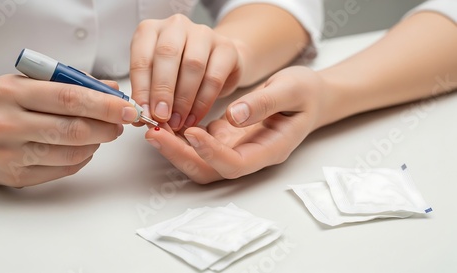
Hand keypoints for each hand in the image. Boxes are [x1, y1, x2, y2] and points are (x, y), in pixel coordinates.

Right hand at [0, 75, 137, 186]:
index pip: (71, 99)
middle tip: (120, 122)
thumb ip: (69, 84)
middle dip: (108, 126)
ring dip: (97, 143)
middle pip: (75, 129)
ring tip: (102, 132)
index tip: (128, 107)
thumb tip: (111, 89)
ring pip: (72, 152)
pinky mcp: (15, 177)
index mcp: (11, 92)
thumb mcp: (26, 82)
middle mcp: (8, 123)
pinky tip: (84, 148)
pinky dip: (82, 158)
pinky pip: (63, 169)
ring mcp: (10, 154)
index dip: (106, 105)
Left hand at [130, 14, 242, 130]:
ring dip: (183, 99)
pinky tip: (195, 117)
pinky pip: (214, 77)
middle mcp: (175, 26)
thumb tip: (141, 119)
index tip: (143, 114)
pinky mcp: (226, 47)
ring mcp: (203, 33)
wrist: (217, 64)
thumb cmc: (180, 72)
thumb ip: (149, 95)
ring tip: (178, 121)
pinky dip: (203, 101)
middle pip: (166, 54)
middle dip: (162, 90)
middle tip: (161, 117)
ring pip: (192, 65)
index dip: (141, 89)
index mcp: (150, 30)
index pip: (142, 58)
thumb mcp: (158, 80)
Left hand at [144, 66, 326, 182]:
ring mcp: (235, 148)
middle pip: (210, 170)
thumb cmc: (304, 93)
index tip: (191, 131)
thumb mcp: (291, 89)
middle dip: (180, 156)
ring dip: (174, 148)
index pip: (235, 164)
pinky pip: (198, 144)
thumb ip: (264, 103)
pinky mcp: (224, 138)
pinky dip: (179, 136)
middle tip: (155, 134)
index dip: (211, 153)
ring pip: (199, 161)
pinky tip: (164, 119)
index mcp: (269, 149)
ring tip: (152, 128)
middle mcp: (249, 155)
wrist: (308, 96)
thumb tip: (233, 115)